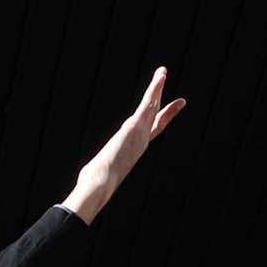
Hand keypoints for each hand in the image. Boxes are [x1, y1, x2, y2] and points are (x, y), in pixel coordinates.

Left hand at [60, 66, 185, 223]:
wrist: (101, 185)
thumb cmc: (97, 185)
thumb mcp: (100, 177)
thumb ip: (98, 178)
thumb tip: (85, 194)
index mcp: (134, 150)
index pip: (150, 135)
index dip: (159, 126)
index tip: (166, 121)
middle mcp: (141, 141)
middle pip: (157, 120)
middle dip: (168, 110)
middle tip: (181, 101)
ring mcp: (140, 132)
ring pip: (152, 106)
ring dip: (158, 88)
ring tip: (163, 73)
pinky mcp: (135, 126)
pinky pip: (147, 103)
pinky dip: (155, 89)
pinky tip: (160, 77)